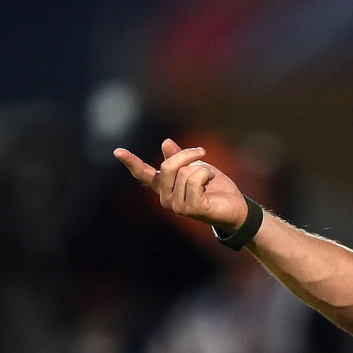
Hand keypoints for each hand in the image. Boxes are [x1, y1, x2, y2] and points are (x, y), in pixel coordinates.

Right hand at [114, 138, 248, 230]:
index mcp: (165, 187)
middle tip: (202, 153)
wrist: (235, 207)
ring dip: (202, 169)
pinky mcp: (190, 209)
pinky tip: (211, 182)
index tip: (117, 151)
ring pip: (184, 173)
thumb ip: (180, 158)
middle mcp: (166, 198)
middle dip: (187, 155)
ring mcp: (176, 206)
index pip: (143, 174)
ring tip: (209, 178)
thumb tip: (165, 143)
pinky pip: (194, 180)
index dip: (131, 162)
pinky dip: (207, 175)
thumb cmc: (215, 188)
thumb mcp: (197, 167)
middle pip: (167, 166)